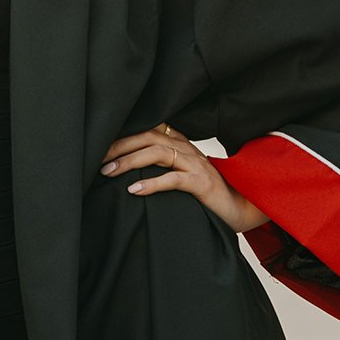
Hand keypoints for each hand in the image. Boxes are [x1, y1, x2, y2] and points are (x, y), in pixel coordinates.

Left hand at [99, 123, 270, 235]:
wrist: (242, 209)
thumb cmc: (208, 196)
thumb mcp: (183, 177)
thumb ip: (162, 169)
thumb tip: (128, 173)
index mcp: (182, 146)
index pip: (149, 130)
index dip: (124, 135)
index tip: (100, 145)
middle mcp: (188, 150)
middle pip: (149, 137)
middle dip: (120, 145)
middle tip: (97, 159)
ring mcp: (196, 165)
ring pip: (158, 152)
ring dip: (130, 161)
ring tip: (109, 172)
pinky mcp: (202, 183)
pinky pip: (174, 179)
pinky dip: (152, 183)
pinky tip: (134, 191)